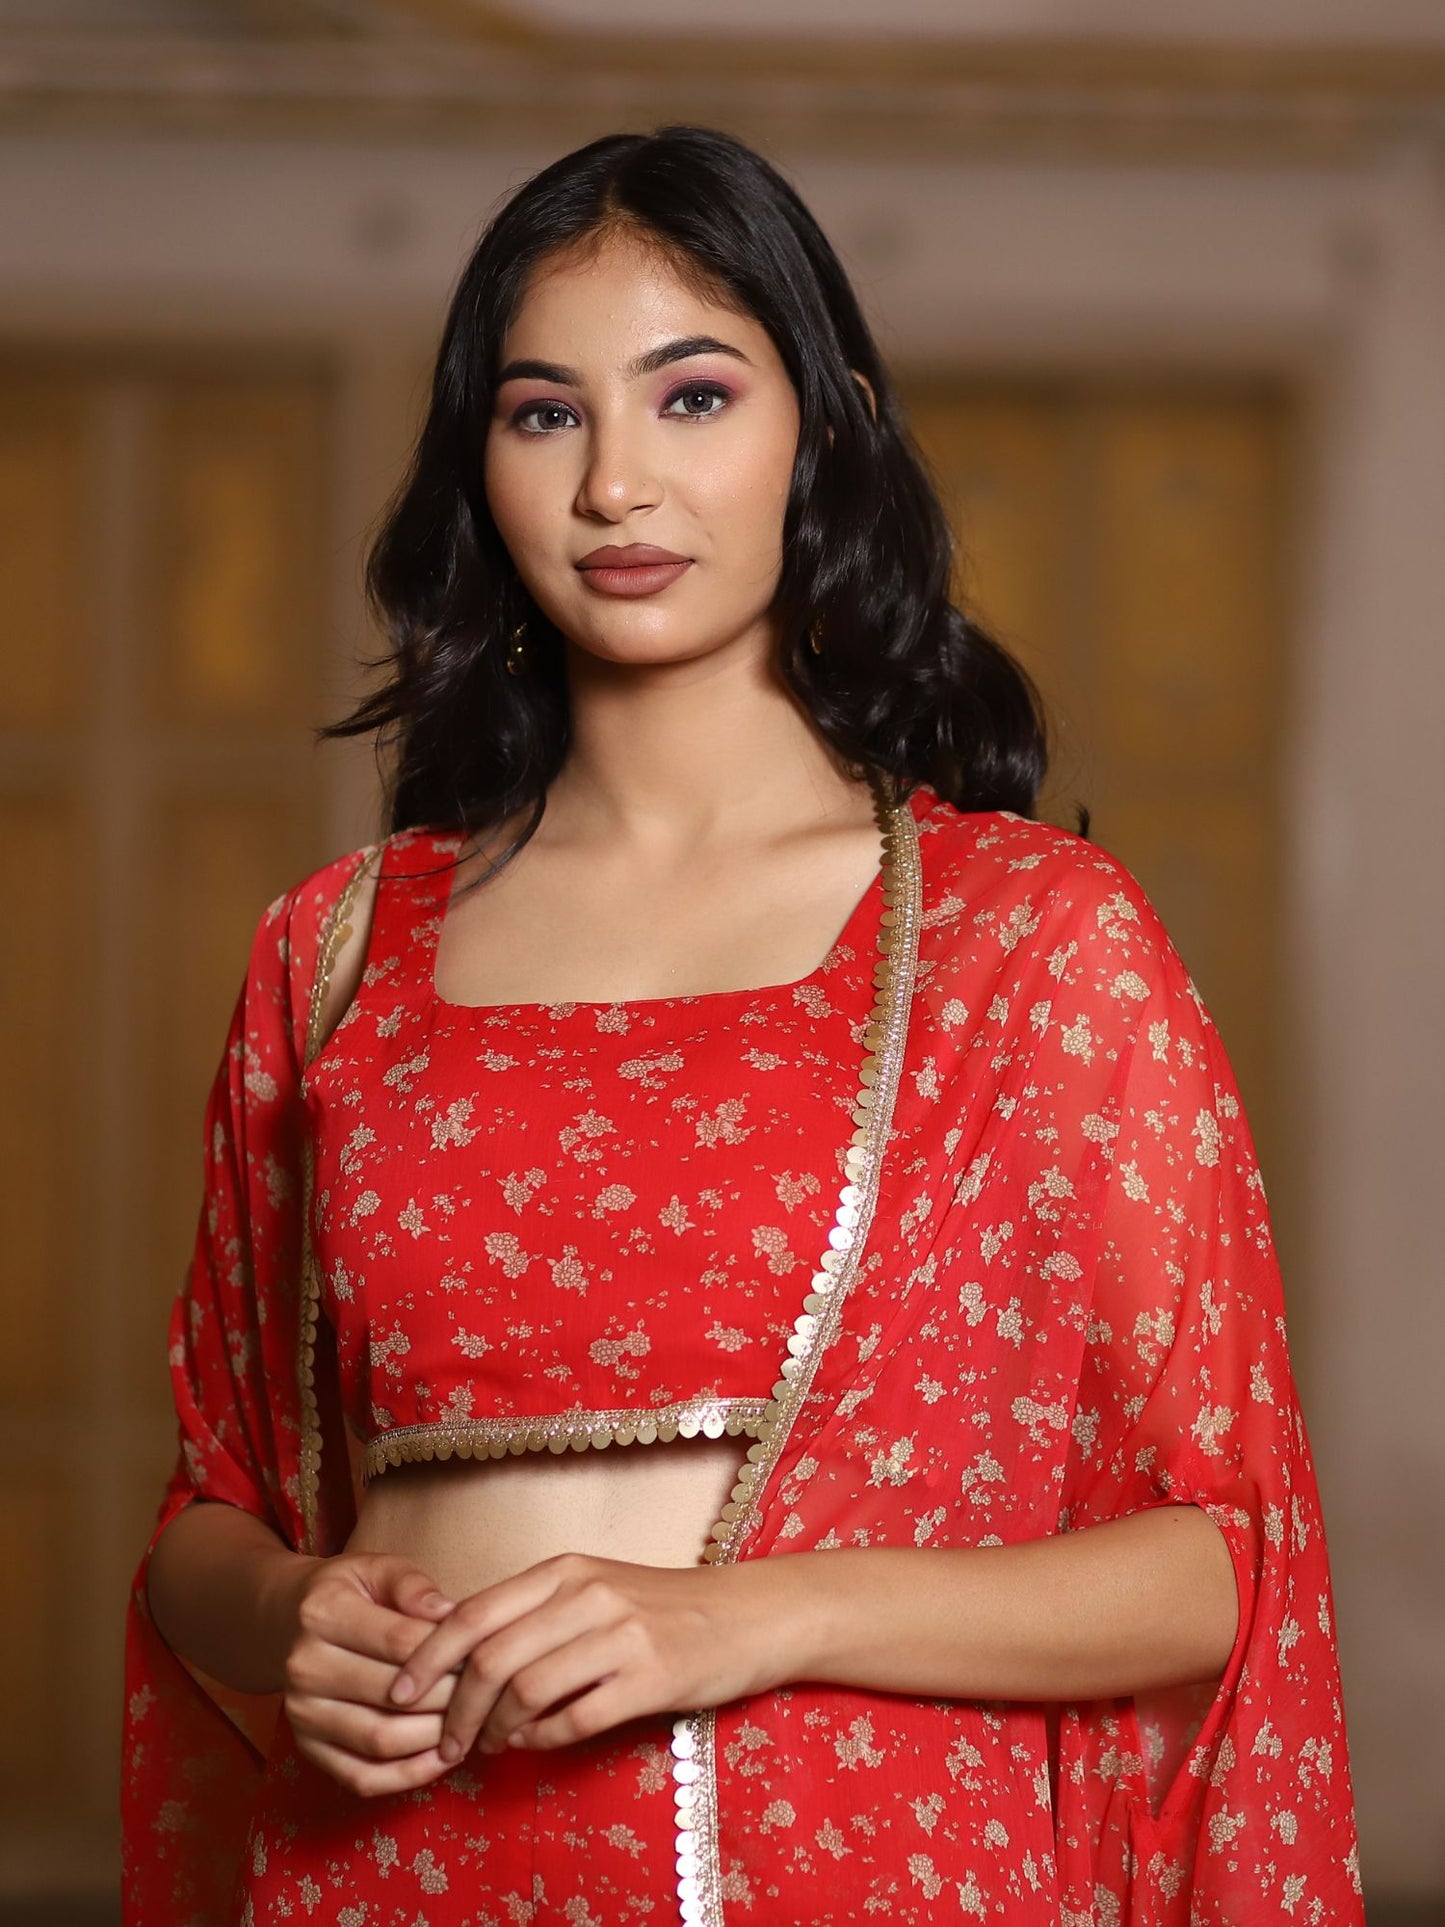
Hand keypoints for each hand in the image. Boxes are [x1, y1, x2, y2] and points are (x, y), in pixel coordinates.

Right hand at [276, 1551, 460, 1796]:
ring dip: (434, 1740)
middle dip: (450, 1698)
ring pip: (380, 1740)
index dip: (450, 1652)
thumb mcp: (375, 1568)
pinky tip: (441, 1759)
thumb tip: (450, 1612)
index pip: (401, 1642)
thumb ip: (412, 1585)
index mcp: (323, 1613)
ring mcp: (302, 1714)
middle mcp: (305, 1667)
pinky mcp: (307, 1749)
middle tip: (488, 1695)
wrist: (285, 1623)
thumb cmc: (347, 1592)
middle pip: (394, 1695)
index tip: (484, 1654)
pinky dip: (407, 1777)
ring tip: (471, 1725)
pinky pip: (362, 1777)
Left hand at [386, 1552, 800, 1760]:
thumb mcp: (595, 1587)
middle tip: (444, 1743)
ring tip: (489, 1747)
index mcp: (565, 1569)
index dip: (428, 1657)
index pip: (474, 1611)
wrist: (749, 1614)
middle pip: (491, 1657)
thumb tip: (463, 1657)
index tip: (400, 1693)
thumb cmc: (663, 1605)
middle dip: (454, 1710)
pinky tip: (534, 1745)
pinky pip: (575, 1719)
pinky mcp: (650, 1678)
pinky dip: (542, 1740)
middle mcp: (587, 1594)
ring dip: (495, 1730)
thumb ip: (536, 1612)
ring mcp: (621, 1635)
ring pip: (526, 1691)